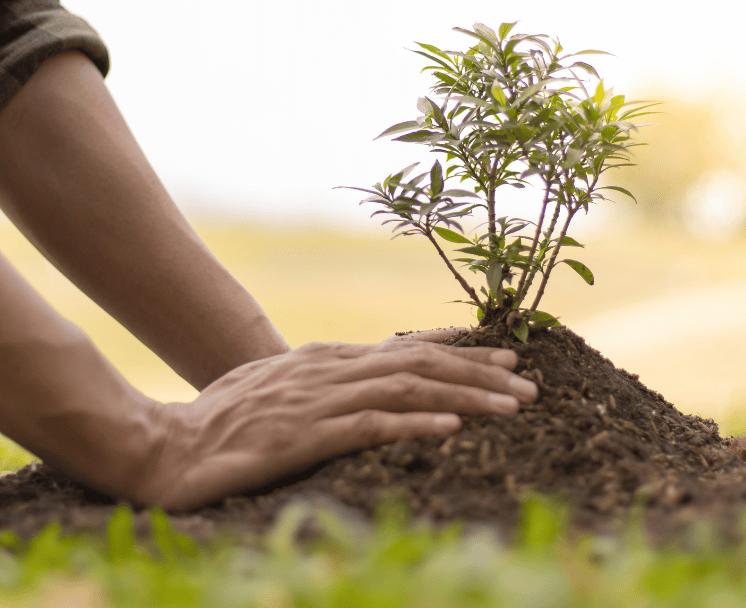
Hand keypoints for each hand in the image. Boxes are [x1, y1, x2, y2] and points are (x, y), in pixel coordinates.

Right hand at [136, 328, 537, 509]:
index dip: (459, 353)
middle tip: (528, 383)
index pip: (406, 349)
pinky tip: (452, 428)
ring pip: (407, 388)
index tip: (504, 357)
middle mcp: (330, 370)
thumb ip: (326, 381)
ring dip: (466, 394)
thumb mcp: (282, 387)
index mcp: (327, 359)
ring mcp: (317, 401)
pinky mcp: (303, 437)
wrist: (167, 445)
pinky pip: (369, 426)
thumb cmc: (225, 418)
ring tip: (514, 404)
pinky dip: (414, 422)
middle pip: (420, 364)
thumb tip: (366, 382)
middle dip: (480, 372)